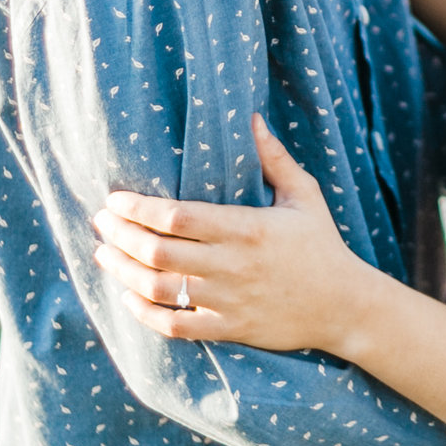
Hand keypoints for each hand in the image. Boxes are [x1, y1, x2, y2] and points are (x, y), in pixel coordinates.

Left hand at [94, 115, 377, 354]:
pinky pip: (175, 326)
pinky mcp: (229, 328)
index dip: (137, 209)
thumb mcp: (304, 195)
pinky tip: (128, 297)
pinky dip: (144, 313)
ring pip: (159, 289)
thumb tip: (251, 117)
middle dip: (120, 236)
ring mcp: (228, 300)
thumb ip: (274, 158)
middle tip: (100, 222)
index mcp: (246, 228)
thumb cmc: (321, 245)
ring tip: (104, 253)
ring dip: (123, 271)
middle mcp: (232, 265)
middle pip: (158, 252)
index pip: (177, 216)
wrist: (344, 306)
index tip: (114, 199)